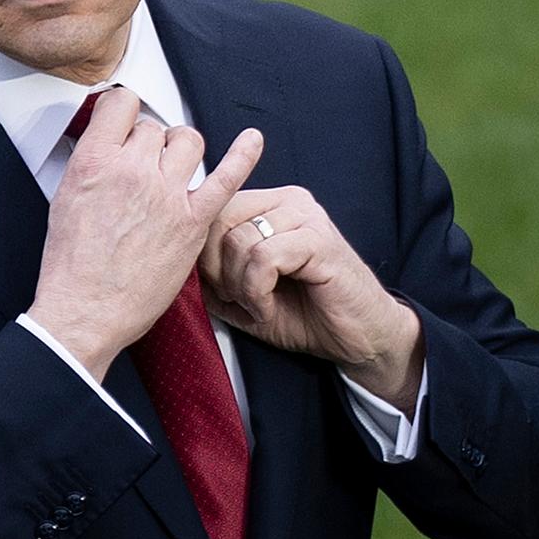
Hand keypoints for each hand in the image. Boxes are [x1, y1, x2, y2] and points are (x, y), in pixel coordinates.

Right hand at [28, 89, 263, 380]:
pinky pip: (226, 177)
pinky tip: (252, 141)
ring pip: (188, 140)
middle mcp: (132, 171)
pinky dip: (243, 156)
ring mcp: (166, 195)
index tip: (127, 121)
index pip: (121, 103)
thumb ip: (90, 164)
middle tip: (141, 170)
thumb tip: (107, 144)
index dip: (125, 111)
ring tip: (172, 171)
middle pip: (155, 128)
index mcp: (94, 161)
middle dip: (149, 145)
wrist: (86, 312)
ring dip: (180, 150)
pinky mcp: (192, 222)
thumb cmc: (72, 265)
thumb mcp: (64, 198)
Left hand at [200, 186, 423, 413]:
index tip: (218, 288)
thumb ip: (213, 272)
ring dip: (238, 286)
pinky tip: (267, 307)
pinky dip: (256, 291)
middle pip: (218, 220)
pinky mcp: (319, 240)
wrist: (359, 338)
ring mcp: (306, 216)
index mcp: (268, 203)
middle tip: (235, 298)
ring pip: (240, 241)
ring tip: (256, 305)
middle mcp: (287, 200)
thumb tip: (178, 261)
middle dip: (216, 269)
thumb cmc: (304, 314)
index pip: (211, 210)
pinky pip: (264, 258)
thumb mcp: (244, 292)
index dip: (203, 255)